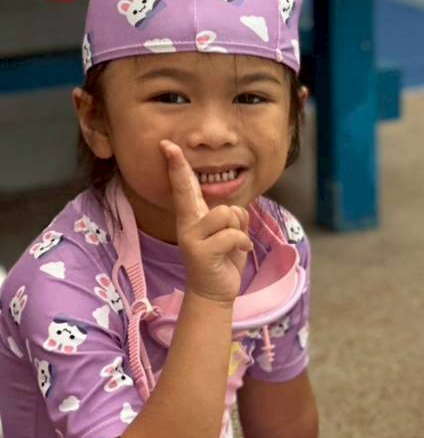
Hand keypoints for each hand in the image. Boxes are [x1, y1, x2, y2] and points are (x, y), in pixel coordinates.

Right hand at [162, 140, 250, 304]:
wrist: (215, 292)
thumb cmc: (223, 259)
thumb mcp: (229, 233)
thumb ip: (231, 217)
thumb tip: (234, 210)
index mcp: (194, 217)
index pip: (185, 187)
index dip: (177, 166)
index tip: (167, 145)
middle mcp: (187, 224)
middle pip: (188, 190)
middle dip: (180, 168)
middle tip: (169, 145)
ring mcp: (191, 237)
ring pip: (226, 213)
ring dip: (240, 228)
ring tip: (233, 244)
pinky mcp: (200, 251)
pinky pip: (233, 235)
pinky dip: (243, 243)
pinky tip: (238, 253)